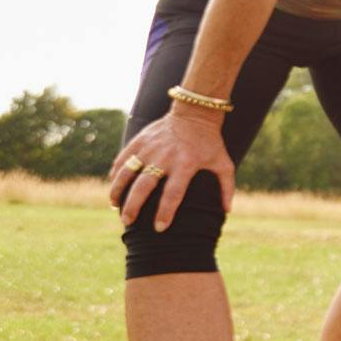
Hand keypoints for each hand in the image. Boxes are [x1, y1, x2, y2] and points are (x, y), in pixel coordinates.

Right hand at [108, 107, 233, 230]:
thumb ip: (227, 187)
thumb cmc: (210, 142)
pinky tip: (113, 185)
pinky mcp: (140, 140)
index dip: (165, 212)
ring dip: (117, 190)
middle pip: (144, 186)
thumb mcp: (224, 163)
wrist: (195, 113)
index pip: (173, 194)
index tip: (160, 228)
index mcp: (186, 164)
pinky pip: (123, 158)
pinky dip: (116, 172)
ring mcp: (150, 148)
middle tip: (127, 222)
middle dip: (133, 206)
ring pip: (127, 172)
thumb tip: (227, 211)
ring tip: (114, 205)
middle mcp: (165, 157)